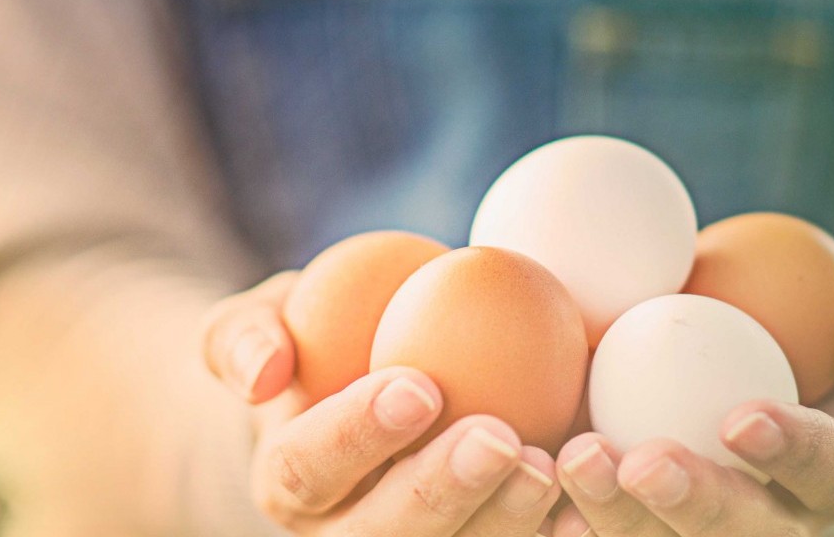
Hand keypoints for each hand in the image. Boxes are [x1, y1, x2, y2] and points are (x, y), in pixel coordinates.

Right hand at [202, 272, 560, 535]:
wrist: (371, 388)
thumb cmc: (322, 343)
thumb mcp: (271, 318)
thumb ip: (245, 334)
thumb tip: (263, 372)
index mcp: (289, 481)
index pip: (308, 468)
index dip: (356, 435)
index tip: (418, 386)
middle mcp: (343, 534)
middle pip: (380, 536)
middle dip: (440, 493)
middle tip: (502, 438)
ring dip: (503, 522)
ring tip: (554, 470)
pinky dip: (551, 532)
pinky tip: (589, 505)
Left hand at [552, 272, 833, 535]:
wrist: (718, 337)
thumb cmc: (796, 311)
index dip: (797, 453)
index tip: (739, 417)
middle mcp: (778, 521)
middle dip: (698, 509)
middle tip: (641, 460)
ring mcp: (701, 529)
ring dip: (619, 520)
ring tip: (574, 461)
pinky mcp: (642, 522)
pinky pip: (608, 534)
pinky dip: (568, 520)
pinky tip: (532, 486)